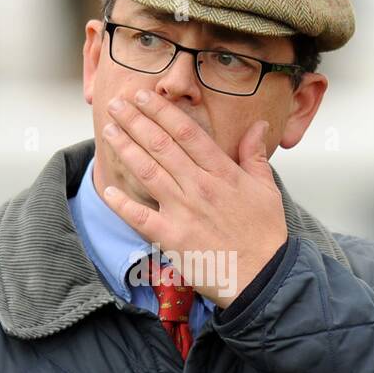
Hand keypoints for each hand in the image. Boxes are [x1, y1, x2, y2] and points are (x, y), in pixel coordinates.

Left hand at [100, 90, 287, 307]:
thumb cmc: (265, 235)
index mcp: (222, 172)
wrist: (263, 276)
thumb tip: (259, 125)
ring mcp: (183, 211)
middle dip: (135, 121)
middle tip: (116, 105)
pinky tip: (106, 190)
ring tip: (109, 131)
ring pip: (148, 171)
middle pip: (161, 145)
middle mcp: (199, 186)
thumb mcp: (267, 189)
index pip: (186, 132)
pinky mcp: (171, 238)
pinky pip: (140, 217)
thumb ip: (255, 155)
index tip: (144, 96)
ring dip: (126, 148)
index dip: (162, 110)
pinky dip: (121, 203)